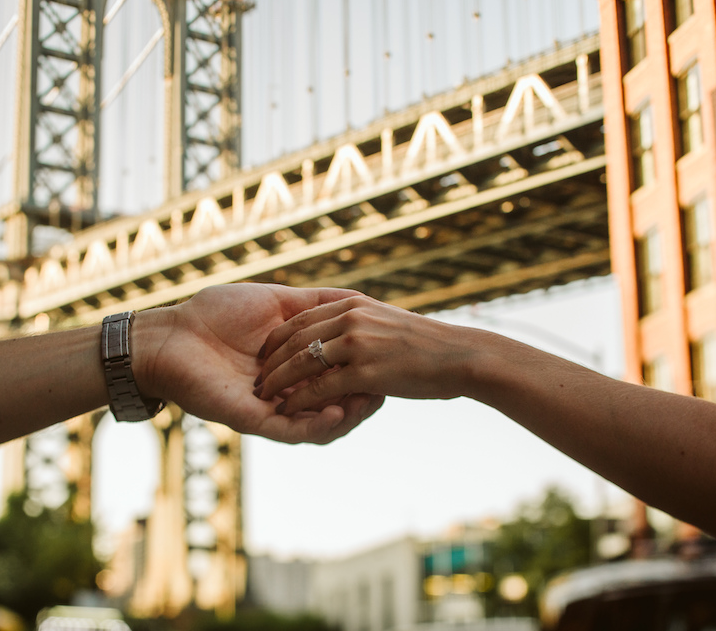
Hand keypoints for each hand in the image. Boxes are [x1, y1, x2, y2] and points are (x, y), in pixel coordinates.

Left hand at [138, 283, 383, 443]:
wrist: (172, 335)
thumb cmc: (216, 313)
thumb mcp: (277, 300)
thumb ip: (314, 303)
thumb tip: (357, 296)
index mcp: (294, 366)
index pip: (339, 376)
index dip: (365, 371)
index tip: (391, 361)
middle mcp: (287, 391)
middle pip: (336, 406)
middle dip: (363, 400)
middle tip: (386, 390)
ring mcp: (271, 409)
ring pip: (319, 425)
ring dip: (346, 416)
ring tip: (367, 403)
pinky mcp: (253, 420)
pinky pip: (292, 431)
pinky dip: (317, 426)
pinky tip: (337, 412)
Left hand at [253, 293, 485, 412]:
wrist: (461, 356)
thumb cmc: (430, 344)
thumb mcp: (390, 322)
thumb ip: (364, 323)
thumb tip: (346, 330)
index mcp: (354, 305)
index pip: (303, 318)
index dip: (280, 336)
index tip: (264, 351)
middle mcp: (351, 319)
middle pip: (295, 337)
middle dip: (271, 358)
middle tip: (254, 375)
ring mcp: (357, 344)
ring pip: (301, 361)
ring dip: (276, 379)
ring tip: (260, 393)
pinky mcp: (364, 372)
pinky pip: (319, 387)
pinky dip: (297, 400)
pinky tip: (284, 410)